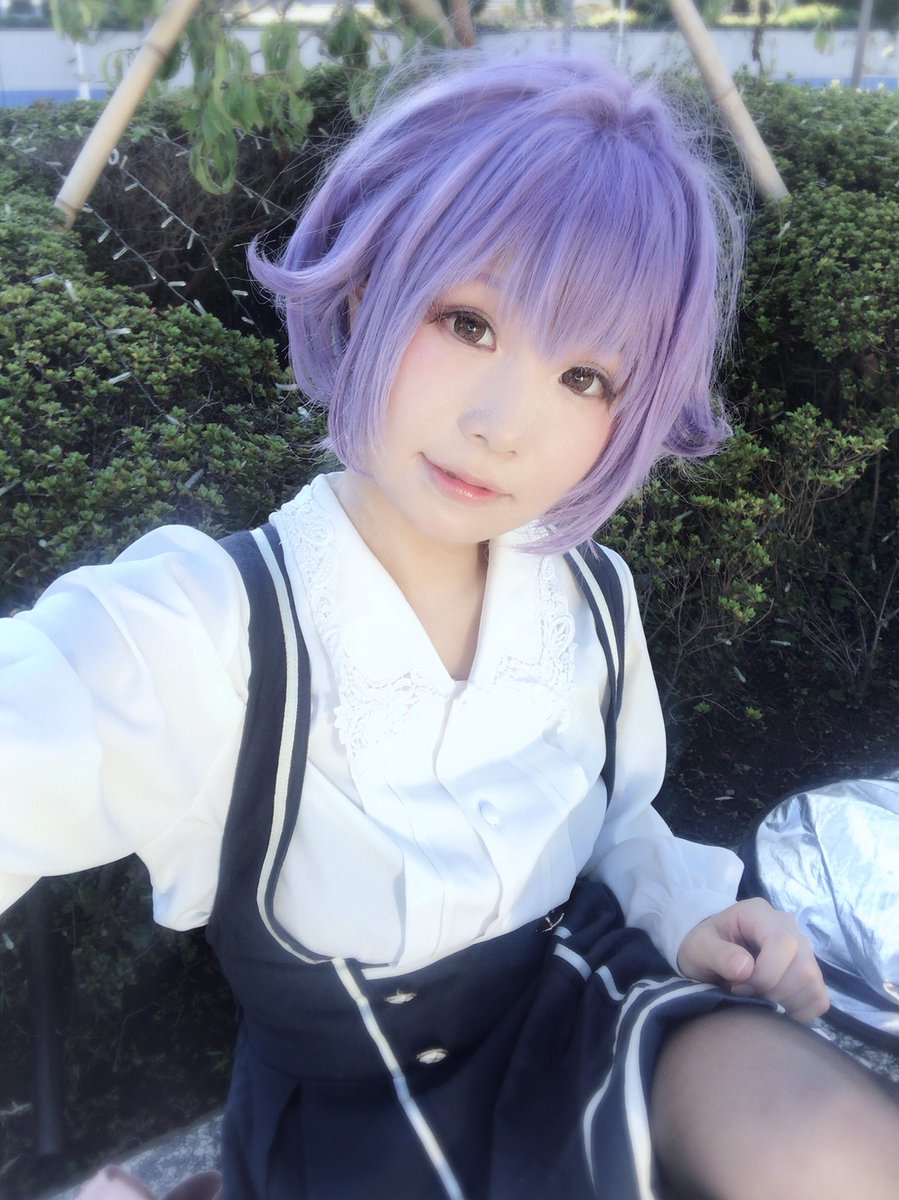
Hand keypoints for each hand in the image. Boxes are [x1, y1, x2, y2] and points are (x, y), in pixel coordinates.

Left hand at [676, 898, 829, 1022]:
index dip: (765, 974)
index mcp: (759, 913)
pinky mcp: (810, 972)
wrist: (709, 952)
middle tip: (745, 994)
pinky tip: (773, 1005)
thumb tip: (746, 968)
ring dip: (784, 1003)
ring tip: (756, 998)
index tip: (737, 986)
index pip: (783, 944)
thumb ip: (719, 955)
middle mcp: (788, 926)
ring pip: (814, 985)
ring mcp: (803, 949)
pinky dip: (799, 1011)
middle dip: (773, 992)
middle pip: (804, 968)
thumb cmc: (703, 946)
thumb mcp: (699, 948)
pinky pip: (819, 999)